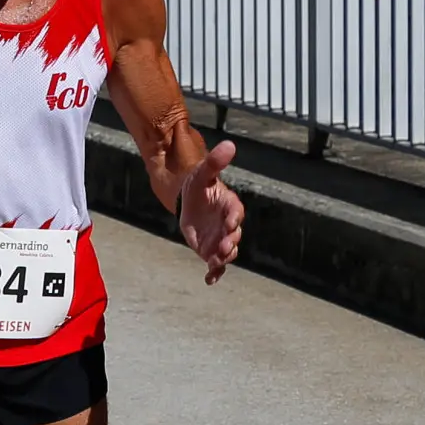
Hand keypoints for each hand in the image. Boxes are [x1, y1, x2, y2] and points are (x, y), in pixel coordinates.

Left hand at [178, 139, 243, 284]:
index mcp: (230, 205)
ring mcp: (221, 239)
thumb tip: (229, 144)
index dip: (234, 217)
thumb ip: (214, 162)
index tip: (230, 222)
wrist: (189, 202)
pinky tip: (209, 280)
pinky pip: (217, 264)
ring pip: (228, 252)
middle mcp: (229, 224)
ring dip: (224, 258)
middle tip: (223, 248)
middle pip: (234, 235)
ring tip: (215, 262)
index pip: (236, 212)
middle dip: (230, 242)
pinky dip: (215, 273)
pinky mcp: (211, 251)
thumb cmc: (198, 186)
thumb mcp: (202, 173)